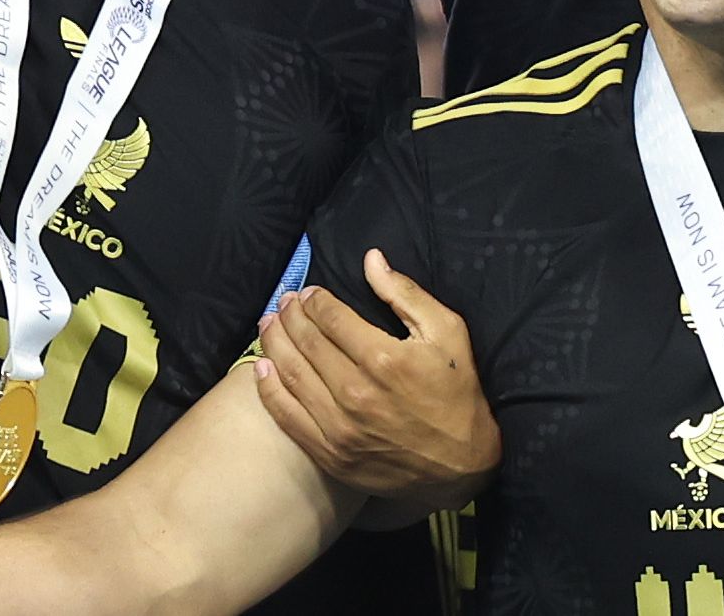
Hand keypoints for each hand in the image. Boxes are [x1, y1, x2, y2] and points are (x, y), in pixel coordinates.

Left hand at [253, 255, 501, 507]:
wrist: (461, 464)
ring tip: (268, 326)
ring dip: (275, 345)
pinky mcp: (329, 454)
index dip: (315, 301)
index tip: (309, 292)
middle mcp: (355, 393)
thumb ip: (405, 294)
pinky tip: (262, 370)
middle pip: (307, 344)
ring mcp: (339, 428)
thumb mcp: (447, 332)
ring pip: (291, 376)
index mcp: (384, 359)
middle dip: (290, 317)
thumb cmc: (457, 392)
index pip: (331, 318)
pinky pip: (288, 418)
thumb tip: (371, 259)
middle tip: (283, 303)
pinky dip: (270, 391)